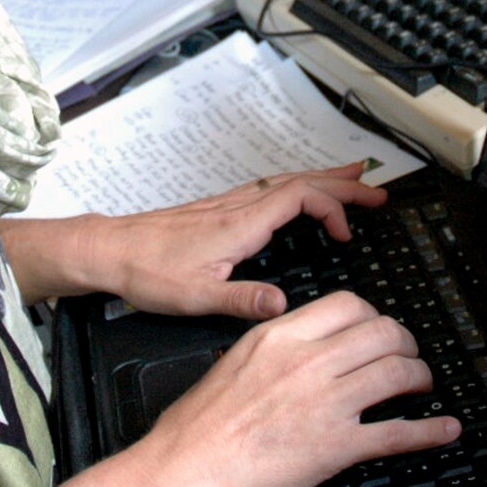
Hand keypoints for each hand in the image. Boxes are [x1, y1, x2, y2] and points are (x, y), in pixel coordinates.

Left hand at [21, 163, 385, 318]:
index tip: (347, 233)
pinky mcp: (217, 209)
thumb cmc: (146, 272)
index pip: (299, 197)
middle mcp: (237, 207)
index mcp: (239, 224)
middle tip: (377, 190)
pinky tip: (298, 195)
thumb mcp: (196, 297)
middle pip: (300, 181)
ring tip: (352, 179)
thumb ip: (242, 301)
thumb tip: (284, 307)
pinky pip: (269, 188)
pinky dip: (296, 186)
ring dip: (322, 179)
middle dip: (342, 184)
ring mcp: (227, 205)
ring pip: (285, 181)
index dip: (332, 208)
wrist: (108, 251)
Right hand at [132, 291, 459, 486]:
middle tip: (408, 356)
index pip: (349, 304)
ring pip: (397, 373)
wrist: (184, 470)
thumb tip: (302, 345)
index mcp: (280, 336)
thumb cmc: (196, 425)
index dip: (374, 315)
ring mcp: (326, 404)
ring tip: (422, 384)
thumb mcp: (233, 361)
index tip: (377, 328)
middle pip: (383, 333)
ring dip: (420, 377)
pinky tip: (445, 429)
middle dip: (405, 343)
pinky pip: (397, 433)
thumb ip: (274, 347)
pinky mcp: (335, 447)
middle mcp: (308, 363)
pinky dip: (430, 432)